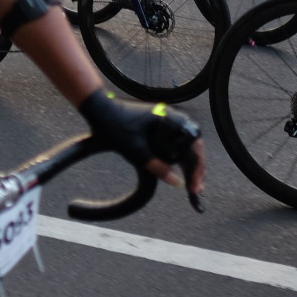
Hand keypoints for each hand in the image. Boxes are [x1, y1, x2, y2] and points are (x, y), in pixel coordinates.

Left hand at [79, 89, 205, 208]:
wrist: (99, 109)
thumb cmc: (115, 126)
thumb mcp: (136, 151)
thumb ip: (158, 167)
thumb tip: (177, 183)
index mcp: (171, 120)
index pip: (194, 147)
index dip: (197, 168)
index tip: (195, 186)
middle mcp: (173, 117)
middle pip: (195, 145)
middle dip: (197, 167)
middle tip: (196, 187)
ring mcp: (167, 119)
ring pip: (187, 143)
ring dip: (190, 161)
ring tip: (192, 180)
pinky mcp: (160, 122)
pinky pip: (177, 139)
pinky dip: (180, 154)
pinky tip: (180, 166)